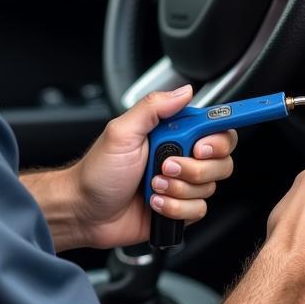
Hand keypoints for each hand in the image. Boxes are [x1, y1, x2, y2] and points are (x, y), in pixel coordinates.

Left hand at [70, 85, 236, 250]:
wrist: (84, 212)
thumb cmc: (97, 173)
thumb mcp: (121, 132)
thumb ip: (153, 107)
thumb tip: (183, 91)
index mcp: (169, 133)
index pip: (213, 128)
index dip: (216, 137)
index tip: (201, 146)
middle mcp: (179, 156)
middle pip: (220, 159)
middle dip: (194, 168)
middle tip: (165, 166)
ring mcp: (180, 184)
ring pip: (209, 187)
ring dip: (178, 189)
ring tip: (152, 185)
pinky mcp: (179, 208)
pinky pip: (198, 210)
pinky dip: (174, 208)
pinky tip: (154, 203)